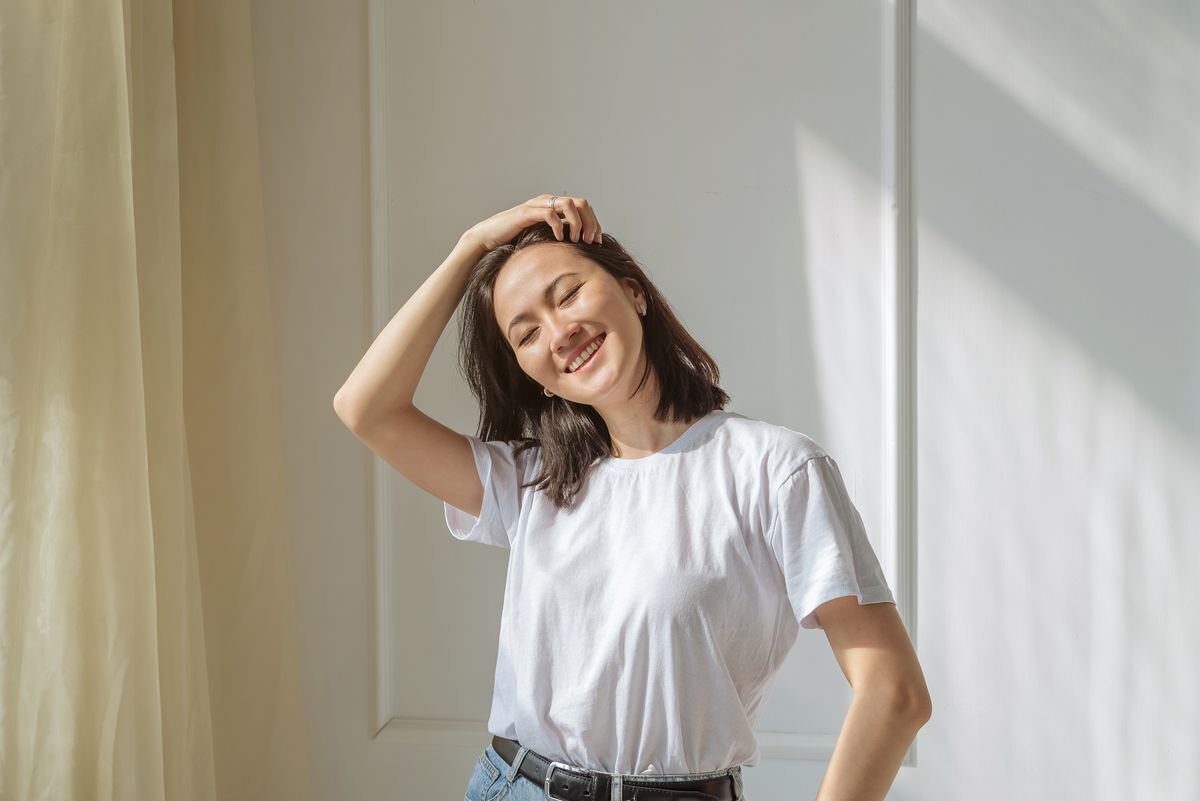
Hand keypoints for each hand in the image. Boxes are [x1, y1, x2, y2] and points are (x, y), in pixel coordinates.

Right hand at [464, 194, 602, 252]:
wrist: (490, 238)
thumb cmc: (516, 242)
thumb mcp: (544, 240)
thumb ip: (560, 240)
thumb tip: (581, 254)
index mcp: (555, 206)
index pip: (584, 207)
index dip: (595, 223)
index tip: (598, 243)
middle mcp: (548, 201)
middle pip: (581, 203)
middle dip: (590, 222)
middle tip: (591, 242)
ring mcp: (537, 205)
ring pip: (568, 204)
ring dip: (577, 223)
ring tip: (577, 240)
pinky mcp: (527, 213)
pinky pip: (549, 213)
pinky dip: (558, 225)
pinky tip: (559, 239)